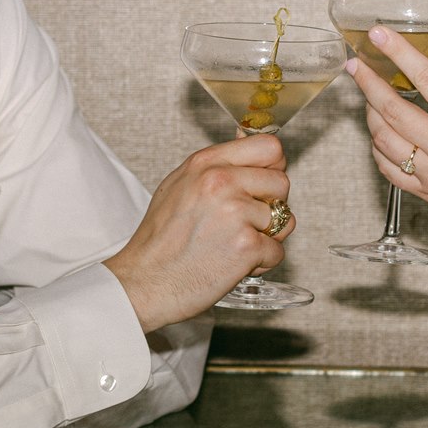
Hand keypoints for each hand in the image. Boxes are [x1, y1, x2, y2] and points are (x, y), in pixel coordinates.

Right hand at [104, 134, 292, 331]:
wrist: (143, 283)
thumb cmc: (160, 240)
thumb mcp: (180, 185)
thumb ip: (217, 166)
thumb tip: (249, 143)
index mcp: (206, 163)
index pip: (269, 147)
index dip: (272, 168)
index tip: (262, 185)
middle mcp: (222, 181)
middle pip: (282, 182)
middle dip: (271, 206)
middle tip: (243, 223)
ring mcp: (236, 212)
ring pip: (284, 219)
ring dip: (266, 237)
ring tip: (232, 246)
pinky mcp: (246, 245)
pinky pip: (277, 251)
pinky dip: (260, 263)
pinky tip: (232, 264)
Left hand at [343, 25, 427, 242]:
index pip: (426, 78)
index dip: (399, 52)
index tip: (379, 34)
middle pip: (392, 110)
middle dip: (368, 82)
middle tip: (356, 64)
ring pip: (383, 140)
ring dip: (370, 114)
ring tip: (370, 97)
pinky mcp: (427, 194)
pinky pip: (388, 169)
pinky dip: (379, 147)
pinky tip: (382, 133)